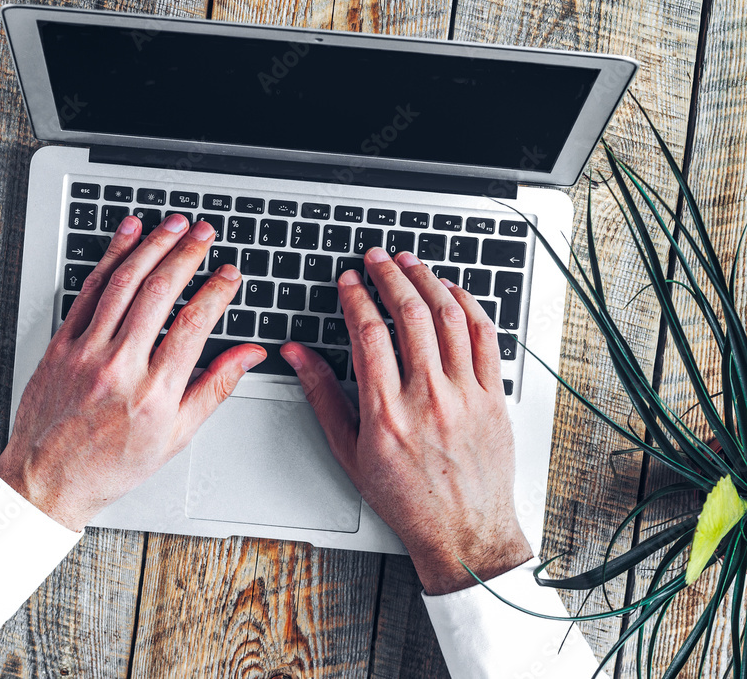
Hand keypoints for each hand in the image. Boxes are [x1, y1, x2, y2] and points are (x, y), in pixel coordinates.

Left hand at [0, 214, 264, 530]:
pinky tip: (127, 235)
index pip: (194, 324)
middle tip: (205, 233)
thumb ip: (216, 388)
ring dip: (152, 245)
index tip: (230, 274)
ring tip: (174, 224)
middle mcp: (119, 366)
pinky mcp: (61, 343)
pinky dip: (110, 257)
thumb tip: (250, 355)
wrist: (49, 478)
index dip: (217, 291)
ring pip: (124, 283)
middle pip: (159, 292)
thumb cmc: (112, 463)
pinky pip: (88, 290)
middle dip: (187, 254)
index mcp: (154, 393)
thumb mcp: (176, 435)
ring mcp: (86, 351)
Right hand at [280, 247, 531, 593]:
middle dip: (388, 275)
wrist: (464, 533)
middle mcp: (428, 398)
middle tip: (376, 258)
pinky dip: (468, 305)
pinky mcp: (494, 396)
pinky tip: (451, 291)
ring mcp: (466, 395)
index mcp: (386, 413)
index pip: (368, 333)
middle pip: (409, 314)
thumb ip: (321, 395)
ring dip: (427, 280)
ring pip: (448, 317)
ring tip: (410, 263)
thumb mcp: (349, 452)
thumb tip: (297, 353)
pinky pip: (485, 336)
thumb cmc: (406, 498)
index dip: (355, 296)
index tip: (348, 280)